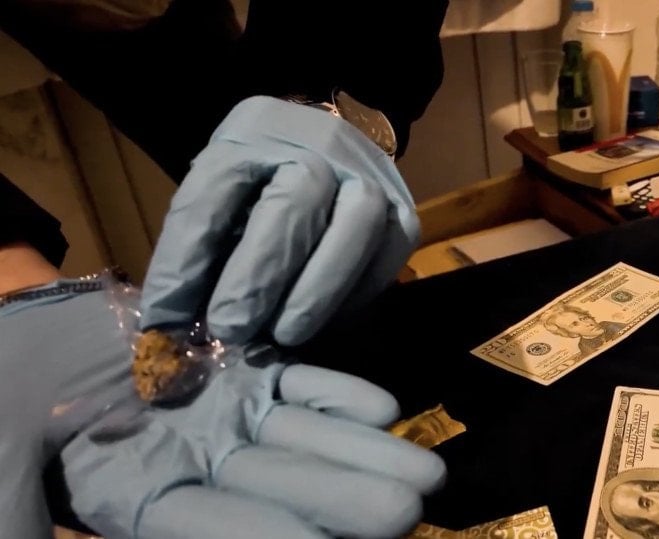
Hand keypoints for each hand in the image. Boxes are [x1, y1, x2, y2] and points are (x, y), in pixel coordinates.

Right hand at [0, 280, 443, 538]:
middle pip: (277, 492)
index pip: (207, 528)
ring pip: (302, 441)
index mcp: (134, 499)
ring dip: (363, 455)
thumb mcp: (6, 460)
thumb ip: (25, 511)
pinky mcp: (242, 372)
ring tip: (425, 472)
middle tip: (407, 510)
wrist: (27, 328)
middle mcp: (192, 467)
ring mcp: (222, 418)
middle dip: (342, 502)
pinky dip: (337, 395)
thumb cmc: (7, 390)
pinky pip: (297, 386)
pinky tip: (385, 408)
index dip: (264, 536)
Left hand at [140, 96, 419, 345]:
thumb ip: (199, 254)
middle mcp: (316, 143)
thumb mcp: (217, 202)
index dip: (186, 258)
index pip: (214, 192)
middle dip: (261, 274)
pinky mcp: (402, 206)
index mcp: (250, 134)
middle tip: (233, 329)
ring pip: (358, 220)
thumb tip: (173, 327)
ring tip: (286, 336)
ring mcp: (368, 171)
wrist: (325, 149)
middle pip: (295, 200)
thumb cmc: (257, 188)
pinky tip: (326, 322)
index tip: (165, 316)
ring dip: (320, 288)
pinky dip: (356, 293)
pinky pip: (389, 250)